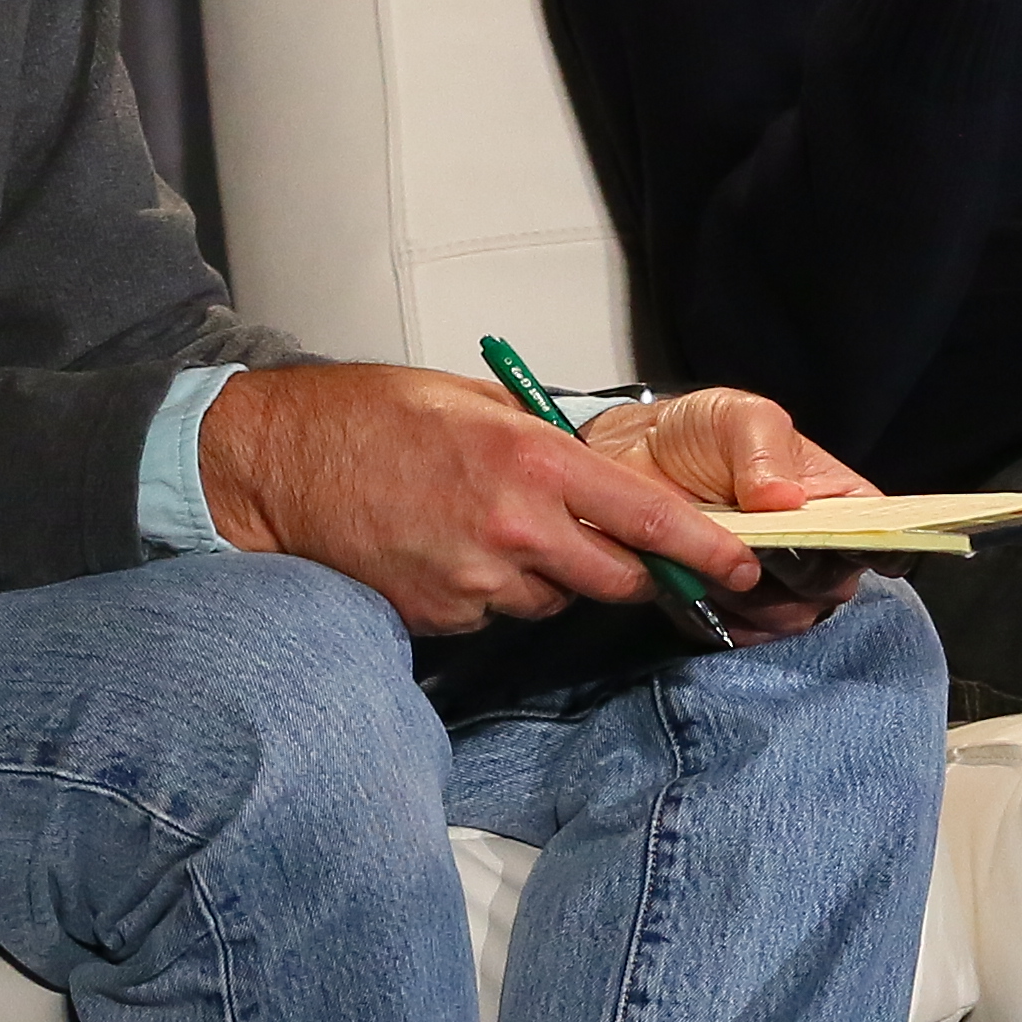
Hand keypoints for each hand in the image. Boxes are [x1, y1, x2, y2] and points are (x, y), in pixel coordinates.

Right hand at [194, 364, 772, 637]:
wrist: (279, 463)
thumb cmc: (373, 417)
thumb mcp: (479, 405)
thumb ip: (550, 447)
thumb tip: (610, 480)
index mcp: (535, 464)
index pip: (650, 520)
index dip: (706, 550)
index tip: (741, 565)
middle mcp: (514, 528)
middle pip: (615, 579)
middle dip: (625, 570)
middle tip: (602, 542)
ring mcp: (474, 579)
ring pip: (551, 600)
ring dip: (545, 577)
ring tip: (490, 528)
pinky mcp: (439, 615)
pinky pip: (494, 613)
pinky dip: (489, 591)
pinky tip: (448, 550)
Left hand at [578, 386, 887, 642]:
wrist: (637, 460)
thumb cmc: (702, 435)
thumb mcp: (737, 417)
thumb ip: (765, 451)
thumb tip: (785, 497)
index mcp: (837, 501)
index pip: (879, 533)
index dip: (874, 546)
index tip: (839, 546)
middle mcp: (818, 549)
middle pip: (834, 584)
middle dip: (796, 570)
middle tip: (752, 539)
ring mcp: (777, 587)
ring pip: (792, 616)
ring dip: (754, 595)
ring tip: (713, 554)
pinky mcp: (734, 613)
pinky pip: (744, 634)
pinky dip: (721, 616)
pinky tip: (699, 582)